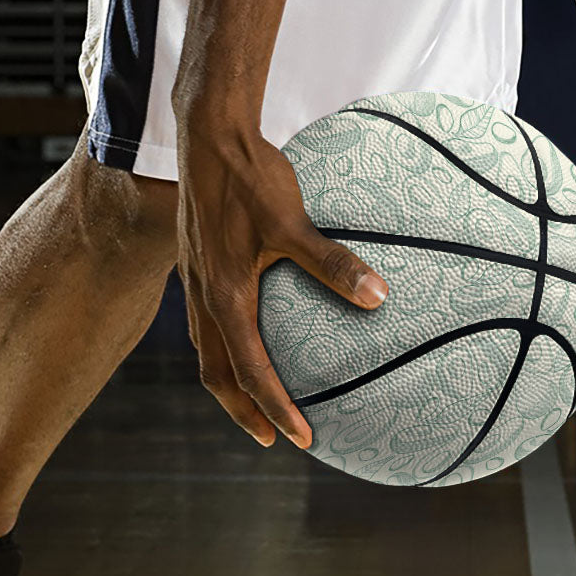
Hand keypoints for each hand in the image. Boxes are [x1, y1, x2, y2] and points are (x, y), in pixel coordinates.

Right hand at [176, 124, 387, 446]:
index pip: (250, 371)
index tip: (302, 439)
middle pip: (218, 376)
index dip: (276, 409)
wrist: (208, 136)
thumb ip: (333, 262)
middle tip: (276, 438)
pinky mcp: (200, 265)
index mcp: (225, 295)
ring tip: (261, 402)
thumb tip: (379, 297)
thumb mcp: (293, 220)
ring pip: (210, 351)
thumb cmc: (252, 177)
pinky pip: (210, 324)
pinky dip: (229, 348)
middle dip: (245, 412)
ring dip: (234, 384)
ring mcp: (197, 282)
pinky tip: (254, 338)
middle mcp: (204, 296)